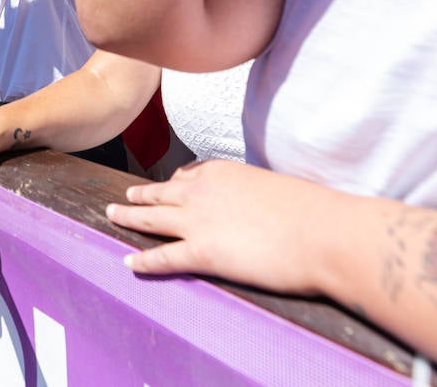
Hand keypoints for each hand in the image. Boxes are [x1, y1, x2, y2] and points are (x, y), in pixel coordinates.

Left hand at [104, 159, 343, 294]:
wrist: (324, 233)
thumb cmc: (314, 213)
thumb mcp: (280, 189)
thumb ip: (260, 195)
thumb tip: (267, 209)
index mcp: (223, 171)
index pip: (188, 174)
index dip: (174, 181)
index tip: (167, 184)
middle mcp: (202, 191)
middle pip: (160, 193)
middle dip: (139, 196)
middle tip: (122, 197)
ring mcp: (197, 222)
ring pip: (150, 219)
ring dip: (128, 218)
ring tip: (111, 216)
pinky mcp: (201, 253)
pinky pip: (162, 258)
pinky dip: (143, 261)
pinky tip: (129, 264)